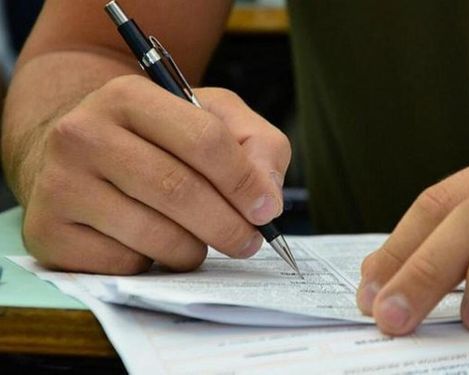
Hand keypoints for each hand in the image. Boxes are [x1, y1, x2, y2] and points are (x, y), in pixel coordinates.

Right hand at [21, 75, 290, 273]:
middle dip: (228, 226)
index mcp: (128, 96)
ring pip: (154, 236)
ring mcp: (58, 185)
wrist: (76, 155)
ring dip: (193, 249)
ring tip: (198, 241)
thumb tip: (266, 199)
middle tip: (248, 242)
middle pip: (179, 191)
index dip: (244, 182)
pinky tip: (150, 245)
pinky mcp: (48, 233)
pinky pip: (124, 265)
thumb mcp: (211, 119)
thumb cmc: (155, 139)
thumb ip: (256, 146)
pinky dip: (153, 264)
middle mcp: (82, 134)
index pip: (204, 140)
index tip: (266, 210)